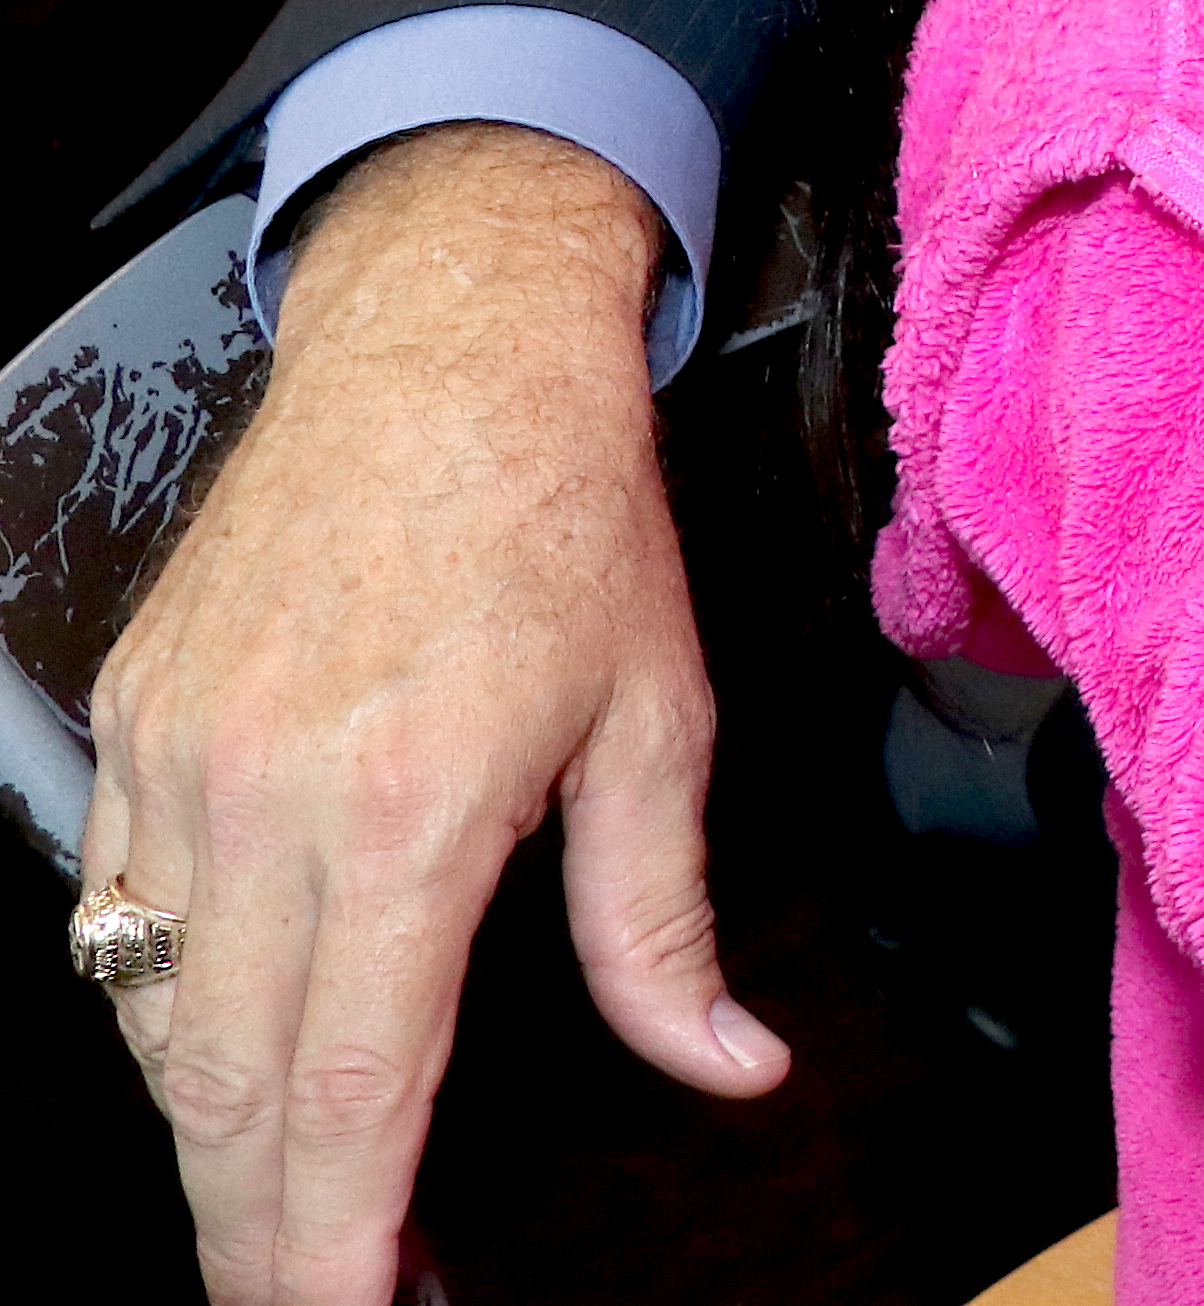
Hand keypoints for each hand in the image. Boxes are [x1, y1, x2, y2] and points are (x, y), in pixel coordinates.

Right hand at [85, 122, 786, 1305]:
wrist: (444, 350)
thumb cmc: (567, 518)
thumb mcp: (660, 719)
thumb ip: (666, 925)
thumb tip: (729, 1067)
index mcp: (413, 807)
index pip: (353, 1089)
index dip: (344, 1238)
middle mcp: (267, 799)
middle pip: (230, 1095)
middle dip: (264, 1236)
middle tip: (327, 1305)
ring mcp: (175, 766)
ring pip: (156, 1027)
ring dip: (217, 1146)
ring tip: (304, 1213)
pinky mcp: (129, 732)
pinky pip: (116, 928)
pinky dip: (167, 1025)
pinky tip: (240, 1069)